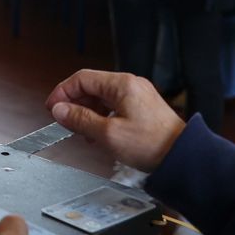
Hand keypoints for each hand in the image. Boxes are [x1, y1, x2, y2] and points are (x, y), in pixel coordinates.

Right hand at [45, 69, 185, 171]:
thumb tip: (59, 110)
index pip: (82, 78)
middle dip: (75, 104)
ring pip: (102, 98)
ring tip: (81, 132)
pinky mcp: (142, 108)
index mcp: (122, 84)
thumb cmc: (151, 144)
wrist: (182, 156)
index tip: (52, 108)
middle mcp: (130, 84)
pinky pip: (113, 106)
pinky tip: (98, 134)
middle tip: (64, 122)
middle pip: (92, 86)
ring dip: (87, 112)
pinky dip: (101, 117)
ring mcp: (137, 95)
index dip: (63, 92)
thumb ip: (80, 119)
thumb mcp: (108, 134)